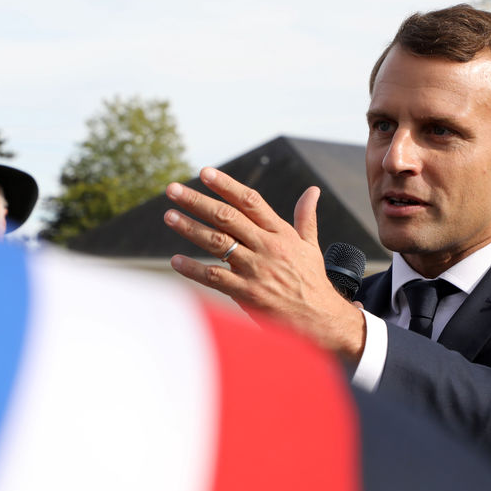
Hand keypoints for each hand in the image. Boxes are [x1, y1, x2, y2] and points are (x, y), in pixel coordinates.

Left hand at [164, 167, 365, 358]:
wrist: (320, 318)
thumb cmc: (311, 280)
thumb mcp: (310, 245)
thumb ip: (305, 216)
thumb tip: (312, 190)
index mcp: (280, 233)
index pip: (250, 201)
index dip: (226, 185)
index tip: (205, 173)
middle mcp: (267, 247)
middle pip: (227, 217)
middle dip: (198, 201)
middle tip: (173, 190)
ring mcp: (256, 270)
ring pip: (217, 243)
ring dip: (190, 228)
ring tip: (170, 216)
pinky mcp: (247, 293)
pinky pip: (215, 277)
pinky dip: (194, 269)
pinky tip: (176, 261)